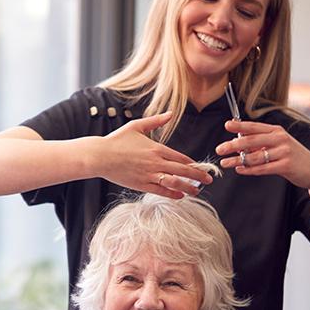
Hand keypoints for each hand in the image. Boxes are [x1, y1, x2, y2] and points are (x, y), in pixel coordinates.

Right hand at [98, 112, 212, 198]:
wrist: (100, 156)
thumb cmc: (116, 140)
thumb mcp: (137, 126)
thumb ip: (156, 121)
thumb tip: (170, 113)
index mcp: (157, 148)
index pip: (181, 157)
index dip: (193, 164)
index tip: (201, 167)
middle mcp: (156, 162)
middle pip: (183, 170)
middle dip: (198, 176)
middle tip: (209, 180)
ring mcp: (149, 174)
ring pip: (174, 182)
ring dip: (188, 187)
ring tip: (198, 191)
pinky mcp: (141, 184)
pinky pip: (161, 191)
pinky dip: (172, 193)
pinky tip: (180, 195)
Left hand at [216, 120, 309, 193]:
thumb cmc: (292, 156)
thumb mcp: (278, 144)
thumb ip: (260, 143)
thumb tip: (238, 141)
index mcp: (277, 131)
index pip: (255, 127)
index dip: (240, 125)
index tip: (227, 125)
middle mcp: (280, 139)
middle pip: (252, 141)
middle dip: (233, 145)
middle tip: (219, 149)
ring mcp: (284, 152)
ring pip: (254, 157)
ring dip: (237, 160)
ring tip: (225, 163)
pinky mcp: (285, 166)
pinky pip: (262, 168)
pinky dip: (249, 170)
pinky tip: (239, 169)